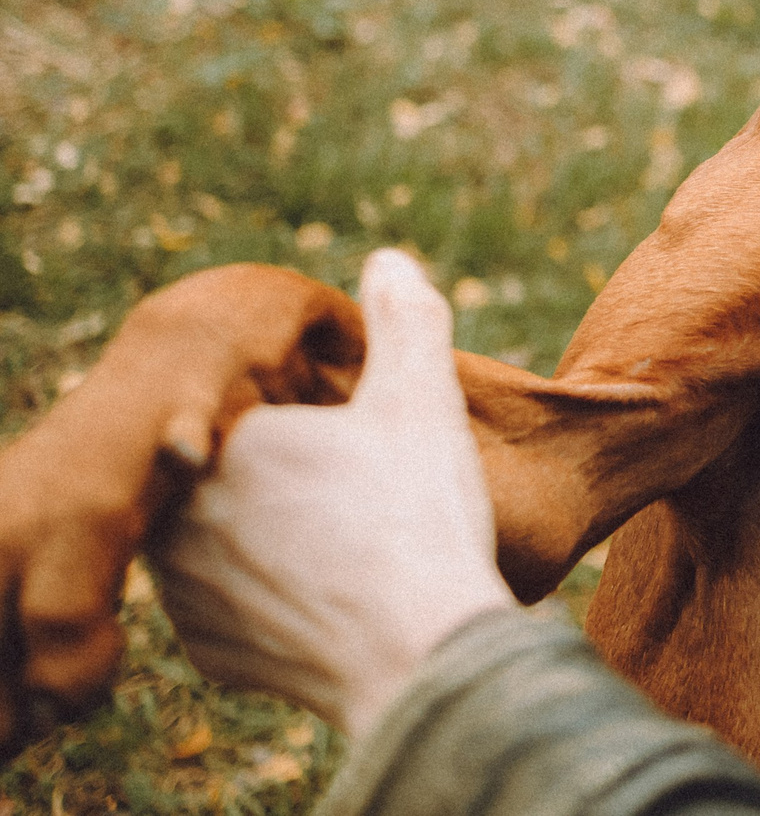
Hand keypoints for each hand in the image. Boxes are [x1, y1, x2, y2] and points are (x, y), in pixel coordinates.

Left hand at [153, 251, 516, 738]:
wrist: (419, 653)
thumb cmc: (417, 516)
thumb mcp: (422, 398)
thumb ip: (405, 319)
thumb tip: (387, 260)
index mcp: (225, 439)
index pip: (261, 405)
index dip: (315, 416)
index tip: (359, 441)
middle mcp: (182, 512)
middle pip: (238, 469)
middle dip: (286, 472)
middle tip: (359, 489)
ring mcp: (187, 588)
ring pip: (226, 536)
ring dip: (270, 531)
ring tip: (348, 538)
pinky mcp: (207, 648)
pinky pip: (232, 603)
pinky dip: (273, 593)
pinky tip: (331, 590)